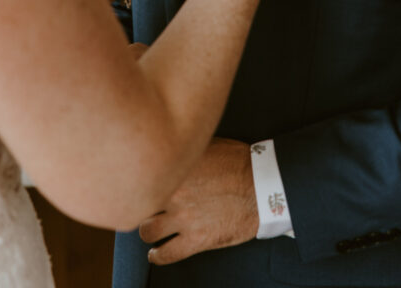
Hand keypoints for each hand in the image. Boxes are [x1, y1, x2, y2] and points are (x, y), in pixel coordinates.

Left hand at [139, 138, 257, 263]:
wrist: (263, 186)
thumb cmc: (239, 162)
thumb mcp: (208, 145)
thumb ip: (185, 151)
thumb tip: (171, 148)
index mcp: (176, 167)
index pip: (143, 173)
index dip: (139, 177)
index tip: (138, 179)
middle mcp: (175, 193)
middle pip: (141, 202)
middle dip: (140, 203)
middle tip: (143, 204)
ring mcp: (184, 218)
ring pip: (147, 231)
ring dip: (147, 230)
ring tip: (149, 229)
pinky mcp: (197, 240)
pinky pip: (167, 254)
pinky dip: (158, 256)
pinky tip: (155, 254)